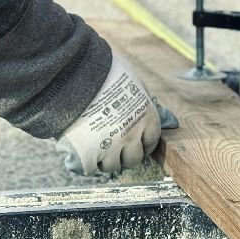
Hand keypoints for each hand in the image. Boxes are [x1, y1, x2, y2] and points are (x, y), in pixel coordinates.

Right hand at [55, 54, 173, 174]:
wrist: (73, 72)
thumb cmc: (104, 70)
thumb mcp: (133, 80)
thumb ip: (145, 99)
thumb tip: (167, 116)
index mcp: (146, 118)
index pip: (151, 141)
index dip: (141, 143)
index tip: (133, 142)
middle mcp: (132, 135)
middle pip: (133, 159)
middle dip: (124, 154)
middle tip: (111, 144)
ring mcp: (110, 148)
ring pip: (110, 166)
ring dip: (102, 158)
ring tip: (92, 145)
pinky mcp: (86, 156)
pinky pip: (86, 168)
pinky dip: (81, 162)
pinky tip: (76, 150)